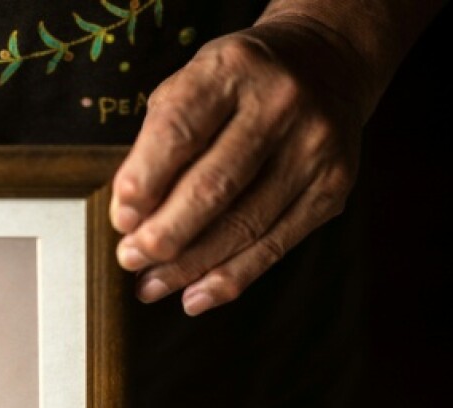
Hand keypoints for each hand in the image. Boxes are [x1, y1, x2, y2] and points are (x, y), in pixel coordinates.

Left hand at [109, 20, 364, 315]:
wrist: (326, 66)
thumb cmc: (238, 86)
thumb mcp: (193, 84)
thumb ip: (159, 142)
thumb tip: (130, 217)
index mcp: (231, 70)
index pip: (180, 131)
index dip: (145, 181)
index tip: (119, 219)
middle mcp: (280, 104)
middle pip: (214, 186)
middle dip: (164, 234)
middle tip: (130, 259)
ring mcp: (313, 148)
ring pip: (244, 225)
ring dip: (189, 266)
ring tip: (150, 286)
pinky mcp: (333, 188)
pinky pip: (274, 246)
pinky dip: (229, 278)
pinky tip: (194, 296)